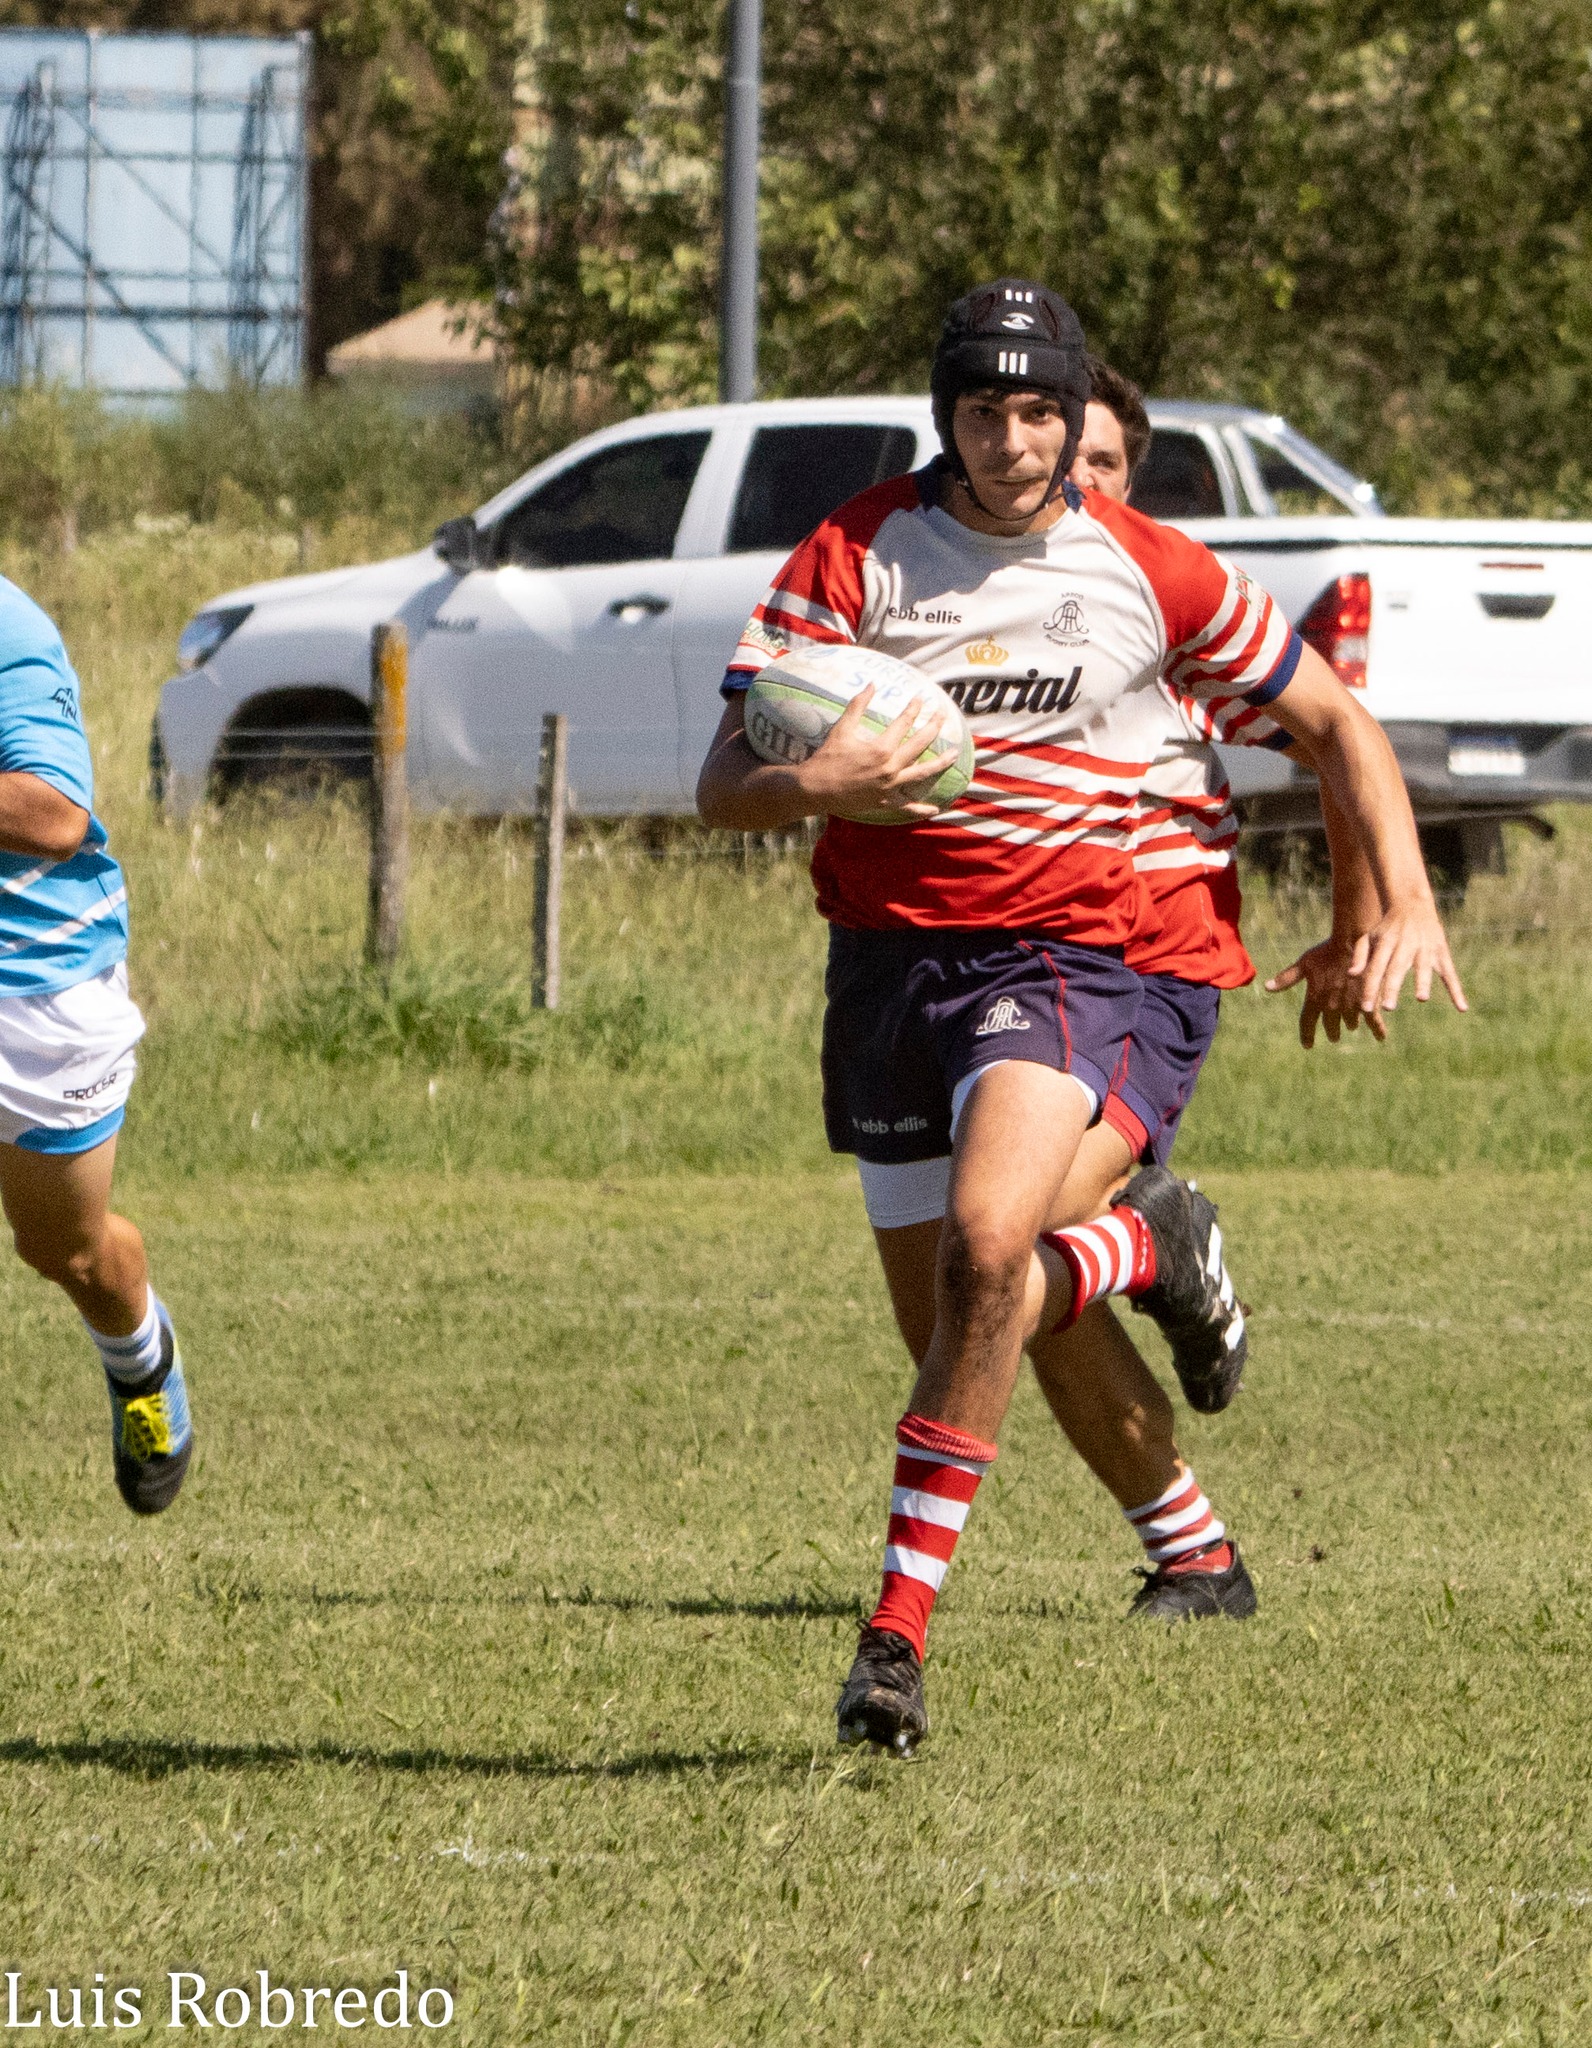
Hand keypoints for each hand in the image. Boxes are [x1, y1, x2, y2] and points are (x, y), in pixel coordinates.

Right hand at [794, 686, 947, 819]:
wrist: (815, 789)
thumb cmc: (827, 758)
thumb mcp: (842, 729)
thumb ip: (858, 705)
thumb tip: (871, 684)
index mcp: (881, 748)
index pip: (904, 723)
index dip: (914, 708)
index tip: (921, 698)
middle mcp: (890, 768)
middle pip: (920, 744)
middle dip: (934, 726)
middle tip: (943, 714)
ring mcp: (890, 787)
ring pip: (922, 774)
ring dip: (941, 764)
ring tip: (954, 755)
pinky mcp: (885, 802)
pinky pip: (908, 807)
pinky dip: (922, 809)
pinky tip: (936, 808)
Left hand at [1266, 933, 1388, 1048]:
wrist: (1353, 943)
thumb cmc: (1326, 952)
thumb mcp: (1304, 964)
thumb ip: (1287, 978)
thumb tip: (1266, 987)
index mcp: (1314, 998)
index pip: (1307, 1022)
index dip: (1307, 1035)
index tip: (1307, 1045)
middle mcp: (1331, 1006)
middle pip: (1330, 1025)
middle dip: (1331, 1031)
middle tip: (1333, 1036)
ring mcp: (1350, 1006)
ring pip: (1350, 1023)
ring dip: (1350, 1025)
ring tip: (1351, 1027)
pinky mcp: (1367, 1002)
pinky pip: (1373, 1021)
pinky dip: (1377, 1030)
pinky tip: (1380, 1037)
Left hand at [1355, 895, 1467, 1020]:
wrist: (1413, 906)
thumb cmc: (1387, 928)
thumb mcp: (1369, 937)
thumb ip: (1360, 956)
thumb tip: (1351, 975)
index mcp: (1386, 943)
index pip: (1375, 968)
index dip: (1369, 988)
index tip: (1365, 1008)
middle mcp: (1406, 945)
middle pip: (1397, 969)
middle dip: (1392, 988)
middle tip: (1387, 1007)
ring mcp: (1426, 948)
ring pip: (1424, 968)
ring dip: (1423, 982)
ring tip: (1422, 999)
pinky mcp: (1441, 952)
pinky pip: (1450, 974)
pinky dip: (1456, 990)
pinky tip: (1462, 1008)